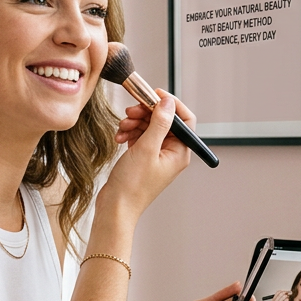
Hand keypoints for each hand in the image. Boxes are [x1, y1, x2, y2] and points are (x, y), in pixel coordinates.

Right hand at [100, 92, 194, 218]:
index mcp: (180, 152)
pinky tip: (120, 137)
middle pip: (164, 120)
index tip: (154, 94)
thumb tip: (168, 102)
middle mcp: (171, 153)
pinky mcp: (144, 157)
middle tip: (131, 111)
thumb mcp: (147, 148)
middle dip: (146, 113)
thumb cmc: (133, 186)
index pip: (184, 119)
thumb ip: (159, 122)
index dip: (171, 104)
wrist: (115, 207)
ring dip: (135, 123)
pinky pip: (140, 136)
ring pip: (149, 126)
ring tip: (122, 127)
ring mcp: (157, 155)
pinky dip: (130, 133)